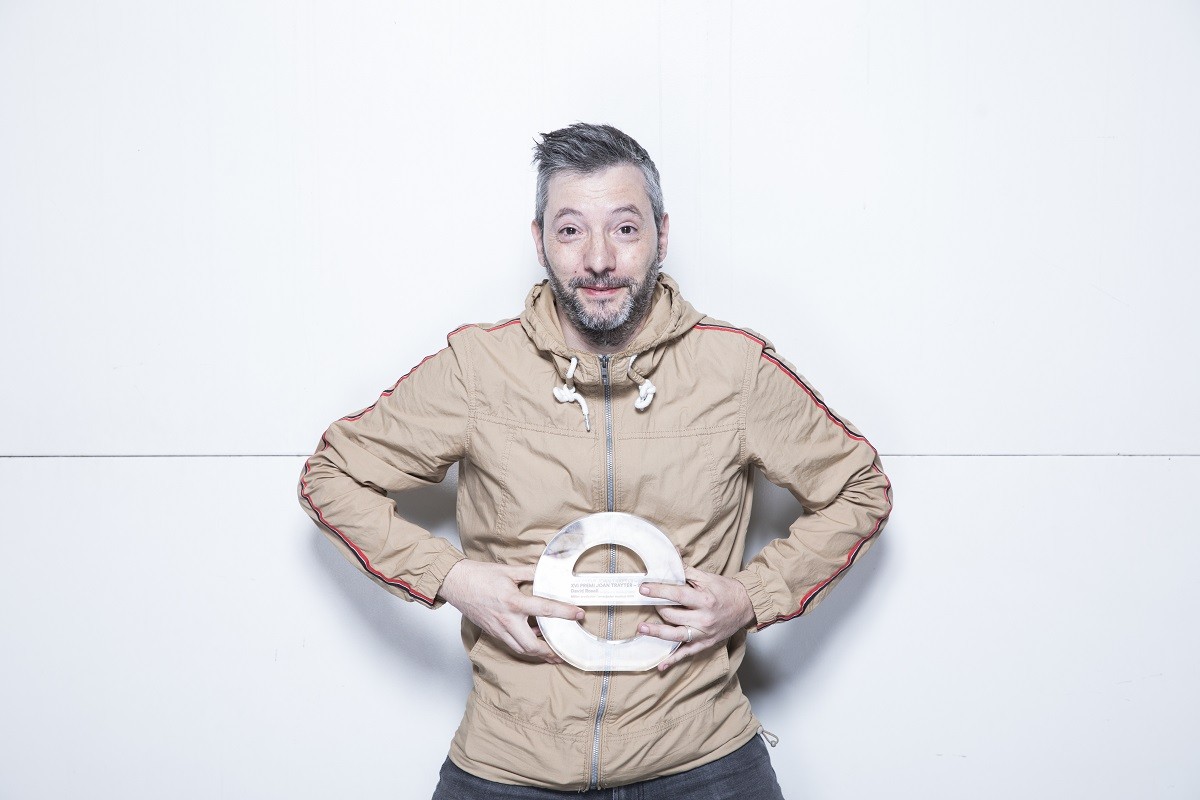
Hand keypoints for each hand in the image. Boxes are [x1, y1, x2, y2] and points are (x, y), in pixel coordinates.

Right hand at [438, 559, 583, 663]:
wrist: (455, 583)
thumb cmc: (479, 576)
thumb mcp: (508, 571)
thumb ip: (531, 572)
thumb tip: (548, 571)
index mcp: (513, 601)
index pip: (545, 609)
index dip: (564, 612)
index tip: (578, 614)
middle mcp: (506, 619)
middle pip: (530, 645)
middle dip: (548, 652)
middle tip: (562, 651)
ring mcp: (498, 628)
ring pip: (520, 649)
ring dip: (536, 652)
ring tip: (551, 651)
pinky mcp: (492, 632)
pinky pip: (511, 644)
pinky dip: (523, 645)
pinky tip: (531, 637)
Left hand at [637, 566, 754, 671]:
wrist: (746, 606)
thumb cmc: (726, 590)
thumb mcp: (707, 578)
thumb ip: (686, 570)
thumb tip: (671, 558)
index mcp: (705, 600)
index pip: (677, 595)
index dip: (658, 591)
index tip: (643, 588)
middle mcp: (704, 619)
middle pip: (673, 616)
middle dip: (658, 608)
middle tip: (647, 602)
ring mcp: (704, 633)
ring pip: (676, 636)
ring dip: (657, 633)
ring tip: (642, 629)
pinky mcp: (706, 643)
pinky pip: (688, 653)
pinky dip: (674, 659)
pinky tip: (661, 664)